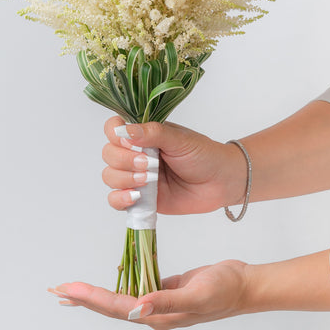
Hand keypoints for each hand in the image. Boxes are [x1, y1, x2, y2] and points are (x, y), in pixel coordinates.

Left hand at [49, 260, 248, 329]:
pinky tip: (109, 282)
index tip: (68, 289)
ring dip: (95, 294)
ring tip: (72, 291)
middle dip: (83, 299)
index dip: (91, 298)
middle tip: (58, 291)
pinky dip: (117, 285)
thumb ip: (167, 301)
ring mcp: (159, 303)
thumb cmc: (225, 289)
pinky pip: (135, 288)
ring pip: (120, 299)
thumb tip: (137, 307)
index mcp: (159, 316)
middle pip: (111, 307)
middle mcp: (154, 313)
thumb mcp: (198, 294)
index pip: (117, 307)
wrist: (245, 285)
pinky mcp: (164, 291)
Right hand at [101, 116, 246, 214]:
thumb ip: (152, 133)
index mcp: (142, 135)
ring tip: (148, 180)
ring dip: (124, 179)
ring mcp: (136, 177)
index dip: (114, 133)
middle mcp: (134, 154)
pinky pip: (115, 200)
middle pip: (108, 154)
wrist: (221, 182)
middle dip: (123, 160)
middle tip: (148, 164)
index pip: (113, 128)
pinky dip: (120, 199)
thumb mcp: (179, 139)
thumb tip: (124, 130)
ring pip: (109, 176)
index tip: (129, 141)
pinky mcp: (140, 199)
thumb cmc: (203, 155)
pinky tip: (136, 197)